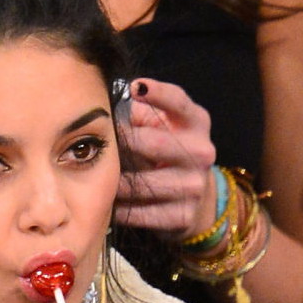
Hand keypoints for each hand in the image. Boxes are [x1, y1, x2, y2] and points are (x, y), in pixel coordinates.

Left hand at [114, 78, 216, 238]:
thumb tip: (116, 104)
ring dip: (117, 181)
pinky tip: (112, 203)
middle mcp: (202, 152)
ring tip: (100, 177)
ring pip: (143, 183)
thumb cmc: (168, 152)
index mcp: (196, 122)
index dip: (157, 93)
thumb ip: (143, 113)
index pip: (178, 102)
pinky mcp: (184, 215)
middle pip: (153, 143)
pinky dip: (121, 209)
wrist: (197, 197)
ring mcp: (195, 185)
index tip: (135, 87)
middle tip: (100, 144)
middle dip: (122, 143)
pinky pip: (141, 212)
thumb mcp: (164, 126)